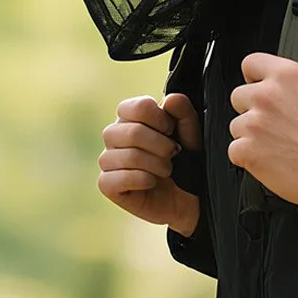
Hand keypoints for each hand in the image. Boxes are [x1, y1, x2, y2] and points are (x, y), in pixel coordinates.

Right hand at [98, 93, 201, 236]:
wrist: (188, 197)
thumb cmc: (185, 161)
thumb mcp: (191, 135)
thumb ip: (184, 115)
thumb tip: (170, 99)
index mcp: (130, 116)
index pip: (136, 107)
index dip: (160, 118)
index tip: (171, 130)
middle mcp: (114, 135)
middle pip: (132, 132)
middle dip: (161, 146)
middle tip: (174, 154)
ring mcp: (108, 160)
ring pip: (128, 156)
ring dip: (156, 165)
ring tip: (166, 170)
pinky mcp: (106, 184)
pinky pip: (116, 178)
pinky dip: (141, 180)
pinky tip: (152, 182)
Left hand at [228, 52, 297, 213]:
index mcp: (287, 76)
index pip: (250, 63)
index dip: (254, 76)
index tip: (259, 86)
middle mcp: (266, 96)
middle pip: (239, 96)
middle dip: (252, 108)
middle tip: (274, 123)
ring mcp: (254, 124)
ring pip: (236, 125)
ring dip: (250, 135)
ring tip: (276, 144)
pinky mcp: (248, 151)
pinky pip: (234, 151)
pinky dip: (247, 158)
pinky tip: (269, 159)